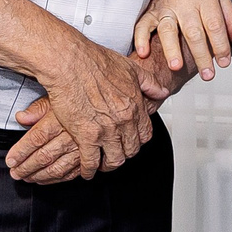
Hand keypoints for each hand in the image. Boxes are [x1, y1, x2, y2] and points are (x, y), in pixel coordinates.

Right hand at [4, 41, 152, 182]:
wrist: (69, 62)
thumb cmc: (94, 61)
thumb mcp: (130, 68)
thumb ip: (149, 82)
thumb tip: (162, 91)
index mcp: (135, 106)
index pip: (145, 134)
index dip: (139, 140)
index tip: (132, 141)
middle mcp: (123, 120)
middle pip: (131, 149)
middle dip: (125, 154)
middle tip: (117, 154)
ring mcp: (105, 130)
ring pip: (114, 159)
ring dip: (109, 165)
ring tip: (103, 164)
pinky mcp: (85, 136)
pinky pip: (90, 162)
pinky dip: (89, 170)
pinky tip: (86, 170)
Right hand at [131, 0, 231, 84]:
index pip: (215, 25)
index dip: (221, 46)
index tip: (224, 62)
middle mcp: (184, 0)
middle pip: (193, 32)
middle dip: (202, 55)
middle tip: (209, 75)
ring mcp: (165, 6)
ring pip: (168, 30)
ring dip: (172, 50)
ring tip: (177, 67)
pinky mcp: (150, 10)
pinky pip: (143, 25)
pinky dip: (141, 39)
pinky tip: (143, 53)